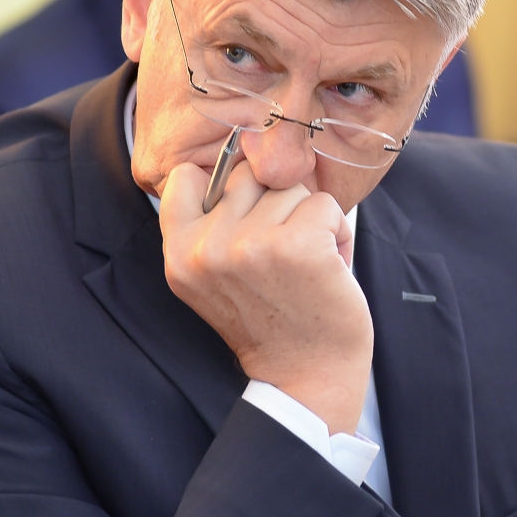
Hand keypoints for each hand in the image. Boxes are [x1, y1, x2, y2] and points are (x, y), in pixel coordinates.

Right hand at [160, 160, 371, 434]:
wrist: (307, 376)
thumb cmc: (274, 317)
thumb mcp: (220, 272)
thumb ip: (219, 216)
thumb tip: (251, 139)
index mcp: (178, 253)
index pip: (188, 175)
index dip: (226, 189)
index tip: (247, 226)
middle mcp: (206, 248)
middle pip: (250, 174)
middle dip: (278, 206)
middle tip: (284, 258)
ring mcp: (249, 245)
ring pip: (293, 188)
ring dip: (312, 223)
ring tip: (307, 267)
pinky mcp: (296, 245)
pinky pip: (327, 206)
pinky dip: (338, 233)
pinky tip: (328, 270)